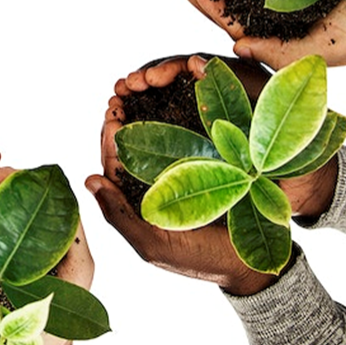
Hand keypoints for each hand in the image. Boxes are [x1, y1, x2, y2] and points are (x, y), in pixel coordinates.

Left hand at [93, 56, 275, 295]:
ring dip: (152, 102)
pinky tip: (184, 86)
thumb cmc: (201, 259)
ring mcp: (187, 164)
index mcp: (138, 195)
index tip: (111, 112)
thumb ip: (119, 215)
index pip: (116, 160)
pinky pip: (195, 126)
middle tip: (124, 87)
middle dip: (127, 111)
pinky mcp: (214, 156)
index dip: (111, 134)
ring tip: (147, 81)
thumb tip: (89, 179)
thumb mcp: (154, 244)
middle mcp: (160, 176)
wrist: (256, 263)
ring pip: (162, 126)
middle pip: (136, 138)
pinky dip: (185, 104)